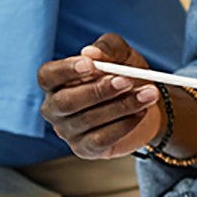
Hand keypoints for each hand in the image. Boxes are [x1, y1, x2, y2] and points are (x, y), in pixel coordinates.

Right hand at [38, 34, 165, 159]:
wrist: (145, 104)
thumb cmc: (124, 74)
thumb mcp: (121, 54)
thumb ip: (107, 48)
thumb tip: (90, 53)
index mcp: (55, 81)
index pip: (48, 76)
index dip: (66, 70)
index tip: (91, 65)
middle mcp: (55, 107)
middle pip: (67, 101)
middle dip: (99, 91)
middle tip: (127, 81)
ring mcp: (67, 131)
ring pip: (88, 120)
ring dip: (122, 105)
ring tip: (148, 93)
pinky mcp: (84, 149)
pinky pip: (101, 138)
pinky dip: (124, 124)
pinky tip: (141, 112)